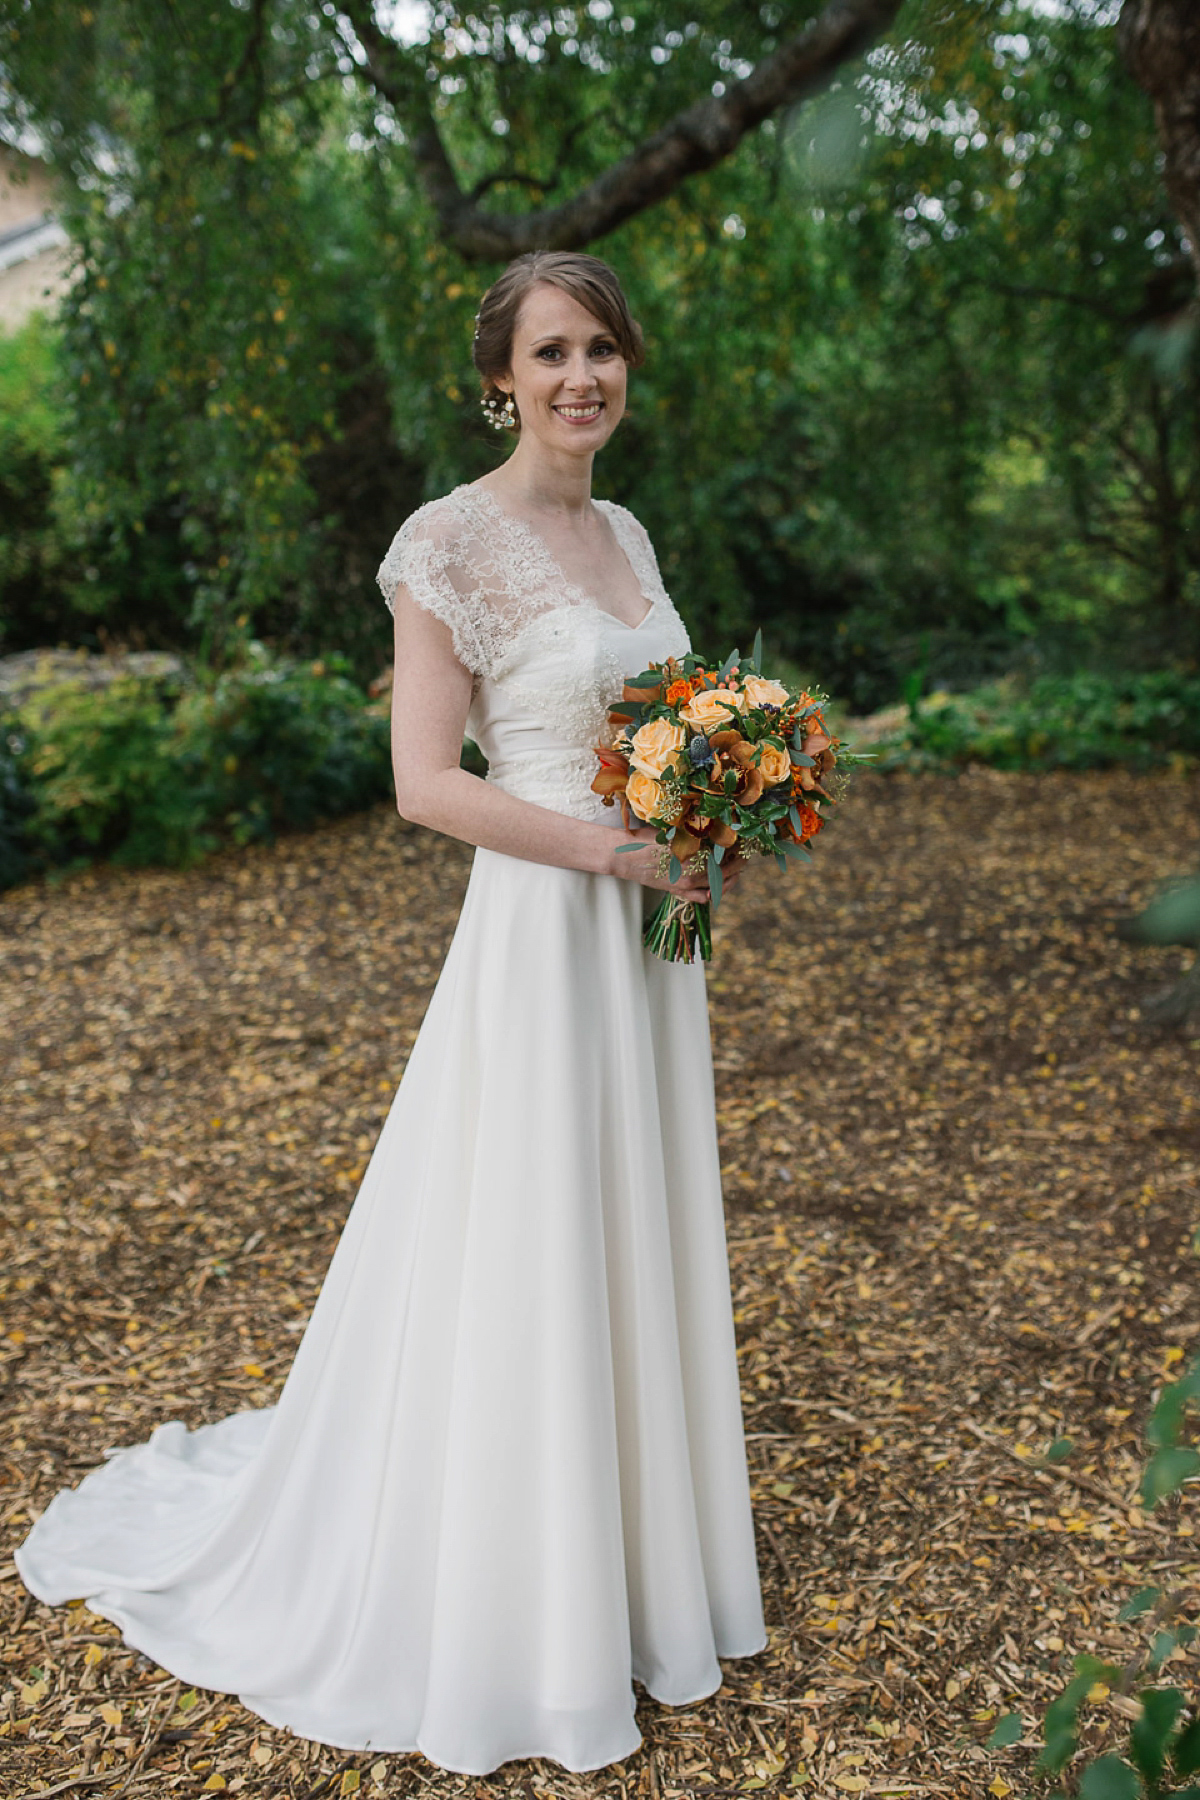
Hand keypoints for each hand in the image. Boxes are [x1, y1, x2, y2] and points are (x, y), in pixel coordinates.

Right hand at [608, 825, 745, 901]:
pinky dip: (712, 893)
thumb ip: (695, 833)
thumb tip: (717, 827)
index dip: (738, 847)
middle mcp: (693, 875)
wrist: (623, 857)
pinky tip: (715, 885)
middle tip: (745, 853)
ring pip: (717, 887)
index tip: (745, 840)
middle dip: (739, 863)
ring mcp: (686, 886)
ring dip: (729, 878)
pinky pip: (701, 897)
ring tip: (735, 869)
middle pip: (726, 872)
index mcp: (694, 857)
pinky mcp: (677, 892)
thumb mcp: (673, 831)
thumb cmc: (646, 840)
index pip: (726, 855)